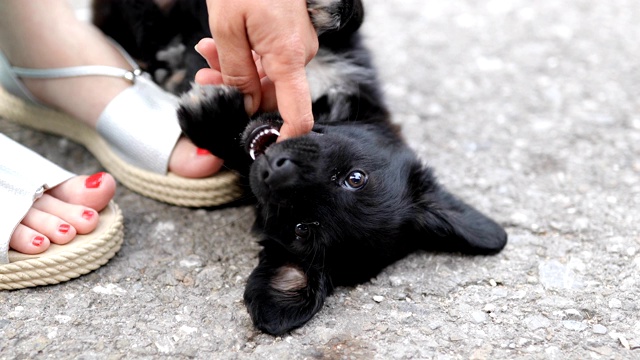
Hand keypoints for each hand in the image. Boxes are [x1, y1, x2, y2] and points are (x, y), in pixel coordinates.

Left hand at [201, 0, 318, 139]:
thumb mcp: (228, 26)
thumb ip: (236, 72)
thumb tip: (245, 106)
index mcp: (289, 56)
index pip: (298, 114)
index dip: (282, 137)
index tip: (262, 148)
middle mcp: (299, 53)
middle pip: (272, 95)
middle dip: (237, 92)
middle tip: (206, 79)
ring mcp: (297, 44)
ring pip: (265, 76)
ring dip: (235, 71)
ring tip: (207, 53)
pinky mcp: (290, 35)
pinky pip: (269, 58)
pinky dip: (245, 56)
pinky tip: (219, 45)